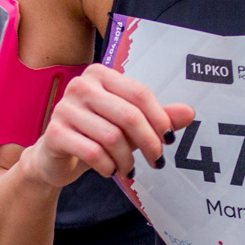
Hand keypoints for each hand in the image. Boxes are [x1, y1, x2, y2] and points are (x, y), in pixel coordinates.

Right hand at [19, 63, 193, 189]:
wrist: (54, 157)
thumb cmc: (95, 134)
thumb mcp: (128, 125)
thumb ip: (156, 117)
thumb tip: (189, 112)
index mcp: (100, 74)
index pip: (140, 93)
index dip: (160, 119)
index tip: (169, 139)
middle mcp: (81, 85)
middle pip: (129, 115)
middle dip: (148, 143)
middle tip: (157, 160)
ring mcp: (64, 108)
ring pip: (112, 137)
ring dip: (128, 159)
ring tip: (130, 169)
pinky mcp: (54, 133)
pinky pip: (92, 152)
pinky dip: (108, 166)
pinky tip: (110, 170)